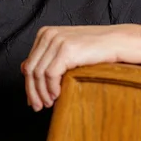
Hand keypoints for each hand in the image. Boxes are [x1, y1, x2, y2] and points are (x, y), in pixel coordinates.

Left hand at [21, 24, 140, 111]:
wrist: (116, 42)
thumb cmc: (94, 49)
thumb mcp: (65, 51)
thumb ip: (46, 59)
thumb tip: (23, 70)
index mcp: (45, 33)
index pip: (29, 62)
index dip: (29, 84)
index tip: (33, 99)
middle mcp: (48, 34)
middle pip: (31, 69)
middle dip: (32, 91)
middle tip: (38, 106)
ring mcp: (56, 40)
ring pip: (39, 73)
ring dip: (42, 93)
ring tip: (49, 103)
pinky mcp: (66, 49)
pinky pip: (50, 74)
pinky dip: (51, 88)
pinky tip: (57, 96)